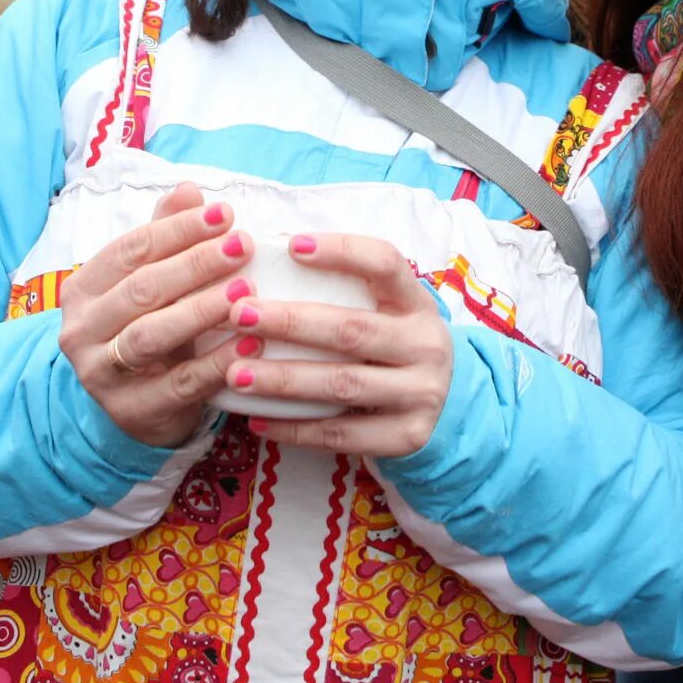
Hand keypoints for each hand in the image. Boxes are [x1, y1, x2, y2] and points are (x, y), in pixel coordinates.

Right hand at [58, 184, 258, 448]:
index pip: (131, 249)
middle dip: (195, 263)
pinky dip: (217, 362)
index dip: (179, 229)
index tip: (225, 214)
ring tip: (247, 289)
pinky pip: (180, 383)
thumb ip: (165, 237)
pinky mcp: (133, 411)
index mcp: (84, 289)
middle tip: (243, 245)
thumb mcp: (151, 283)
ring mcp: (102, 374)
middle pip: (141, 289)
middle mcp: (82, 330)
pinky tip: (251, 342)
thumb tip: (189, 190)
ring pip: (152, 335)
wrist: (135, 407)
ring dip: (202, 310)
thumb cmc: (148, 329)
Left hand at [222, 233, 453, 458]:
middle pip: (352, 330)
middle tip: (239, 315)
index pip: (386, 264)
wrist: (447, 406)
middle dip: (290, 322)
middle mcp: (426, 345)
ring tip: (236, 373)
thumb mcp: (389, 311)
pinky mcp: (408, 437)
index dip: (342, 252)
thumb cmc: (393, 345)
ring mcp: (421, 393)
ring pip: (342, 384)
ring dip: (283, 379)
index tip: (292, 246)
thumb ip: (347, 287)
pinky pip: (342, 434)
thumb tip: (276, 251)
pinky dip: (295, 428)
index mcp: (418, 303)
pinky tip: (257, 420)